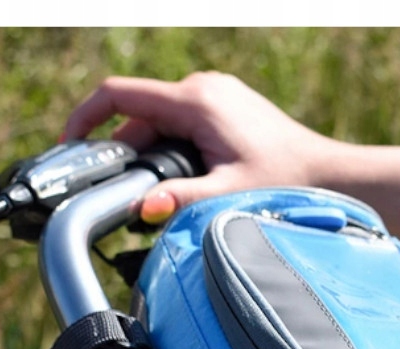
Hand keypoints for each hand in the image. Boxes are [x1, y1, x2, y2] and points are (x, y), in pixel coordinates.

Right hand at [63, 72, 335, 222]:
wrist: (330, 174)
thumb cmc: (286, 183)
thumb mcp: (226, 195)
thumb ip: (180, 200)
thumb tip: (140, 209)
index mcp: (196, 101)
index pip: (119, 95)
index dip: (85, 117)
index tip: (70, 147)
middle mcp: (202, 89)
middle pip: (139, 118)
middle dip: (124, 156)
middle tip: (121, 200)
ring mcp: (214, 96)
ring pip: (159, 125)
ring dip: (150, 160)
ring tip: (156, 200)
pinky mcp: (224, 110)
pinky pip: (180, 127)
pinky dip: (170, 154)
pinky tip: (179, 186)